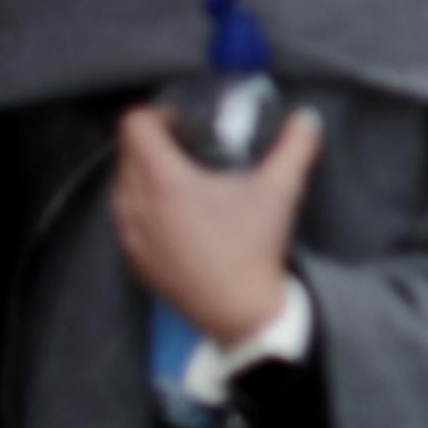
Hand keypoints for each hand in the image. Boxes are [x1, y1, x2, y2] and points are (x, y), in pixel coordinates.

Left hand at [111, 105, 322, 349]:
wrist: (240, 314)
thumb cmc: (254, 249)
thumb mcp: (280, 191)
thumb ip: (296, 146)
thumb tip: (307, 118)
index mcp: (164, 182)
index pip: (134, 126)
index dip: (158, 114)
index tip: (185, 124)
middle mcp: (136, 205)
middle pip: (125, 152)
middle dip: (152, 141)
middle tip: (186, 146)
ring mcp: (130, 235)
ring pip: (120, 184)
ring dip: (142, 172)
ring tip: (177, 178)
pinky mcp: (133, 259)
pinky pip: (123, 216)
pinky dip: (139, 204)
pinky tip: (172, 214)